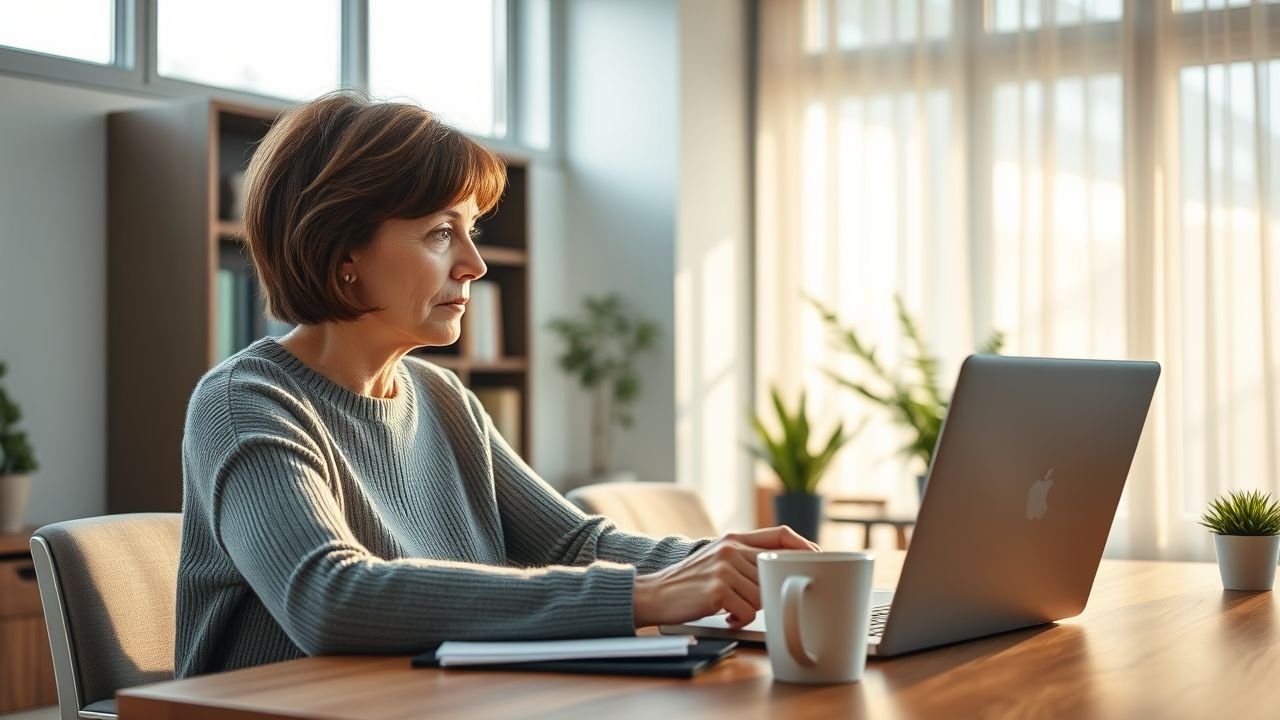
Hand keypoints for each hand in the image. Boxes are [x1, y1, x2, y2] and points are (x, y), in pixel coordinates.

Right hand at [632, 526, 818, 628]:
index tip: (820, 558)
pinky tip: (724, 616)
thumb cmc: (689, 583)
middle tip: (747, 601)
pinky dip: (739, 619)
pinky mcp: (718, 589)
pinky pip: (747, 611)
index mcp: (734, 539)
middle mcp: (731, 549)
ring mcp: (724, 568)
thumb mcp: (717, 559)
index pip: (781, 534)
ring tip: (731, 608)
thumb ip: (746, 558)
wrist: (654, 594)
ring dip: (750, 609)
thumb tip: (784, 572)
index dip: (805, 545)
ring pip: (763, 595)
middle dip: (766, 593)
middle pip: (774, 573)